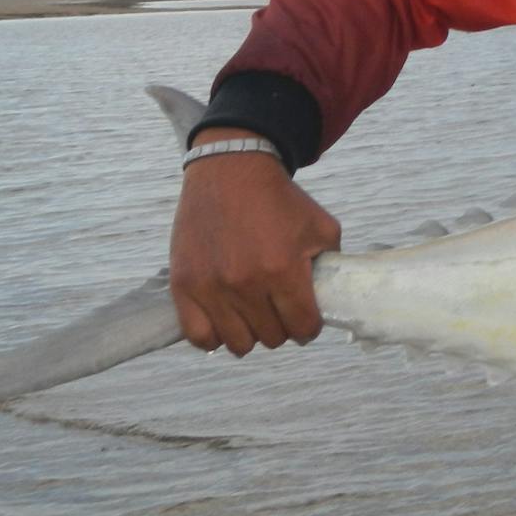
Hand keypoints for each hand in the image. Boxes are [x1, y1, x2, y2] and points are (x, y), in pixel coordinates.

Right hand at [169, 130, 340, 356]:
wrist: (231, 171)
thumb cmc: (280, 200)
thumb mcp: (322, 227)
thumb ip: (330, 265)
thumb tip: (330, 299)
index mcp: (283, 270)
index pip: (303, 327)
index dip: (310, 327)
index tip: (307, 319)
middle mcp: (245, 283)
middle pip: (272, 337)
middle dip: (282, 326)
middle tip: (279, 309)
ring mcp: (211, 287)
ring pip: (238, 343)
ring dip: (251, 333)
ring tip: (254, 315)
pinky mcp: (184, 285)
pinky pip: (199, 336)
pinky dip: (214, 336)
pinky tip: (226, 321)